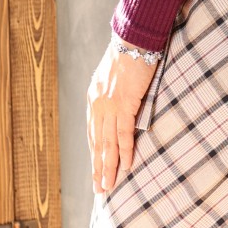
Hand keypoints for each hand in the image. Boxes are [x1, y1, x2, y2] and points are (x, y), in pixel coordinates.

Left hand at [87, 41, 156, 193]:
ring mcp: (109, 106)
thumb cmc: (129, 55)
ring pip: (107, 143)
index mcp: (93, 98)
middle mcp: (97, 105)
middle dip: (97, 168)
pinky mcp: (124, 104)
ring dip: (108, 167)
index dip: (95, 154)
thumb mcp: (116, 77)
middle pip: (97, 143)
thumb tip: (121, 106)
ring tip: (108, 186)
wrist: (134, 39)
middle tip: (99, 189)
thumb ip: (115, 94)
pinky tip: (126, 166)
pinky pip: (123, 133)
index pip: (93, 133)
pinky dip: (124, 151)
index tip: (96, 171)